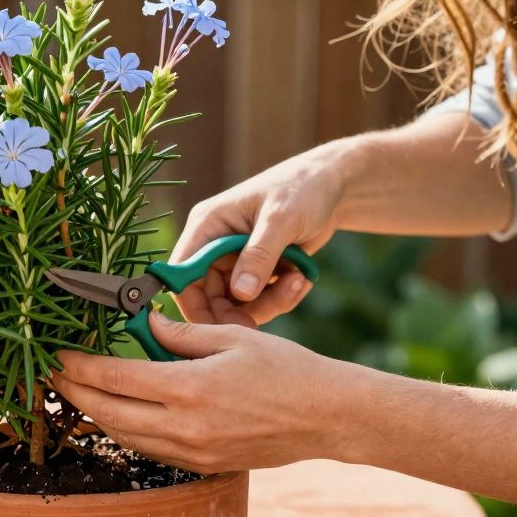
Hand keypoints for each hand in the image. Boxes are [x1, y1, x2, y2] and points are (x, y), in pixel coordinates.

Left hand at [51, 302, 354, 474]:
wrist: (327, 417)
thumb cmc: (285, 369)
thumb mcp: (230, 337)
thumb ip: (179, 332)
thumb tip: (141, 323)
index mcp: (188, 388)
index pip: (115, 378)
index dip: (79, 368)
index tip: (57, 356)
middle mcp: (184, 426)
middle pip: (109, 412)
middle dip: (75, 393)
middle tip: (53, 376)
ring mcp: (192, 451)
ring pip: (125, 436)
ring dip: (97, 414)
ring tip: (78, 392)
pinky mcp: (202, 465)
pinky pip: (150, 449)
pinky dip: (127, 430)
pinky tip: (119, 411)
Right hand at [171, 147, 346, 324]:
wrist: (333, 187)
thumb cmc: (301, 189)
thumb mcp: (281, 219)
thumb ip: (259, 256)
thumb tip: (239, 294)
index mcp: (208, 225)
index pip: (183, 273)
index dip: (192, 304)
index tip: (218, 329)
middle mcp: (215, 245)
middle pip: (208, 298)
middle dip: (238, 312)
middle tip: (264, 323)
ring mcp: (236, 260)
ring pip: (237, 304)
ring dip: (269, 303)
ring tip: (299, 281)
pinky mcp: (257, 271)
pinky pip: (260, 300)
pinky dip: (282, 297)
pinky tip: (302, 278)